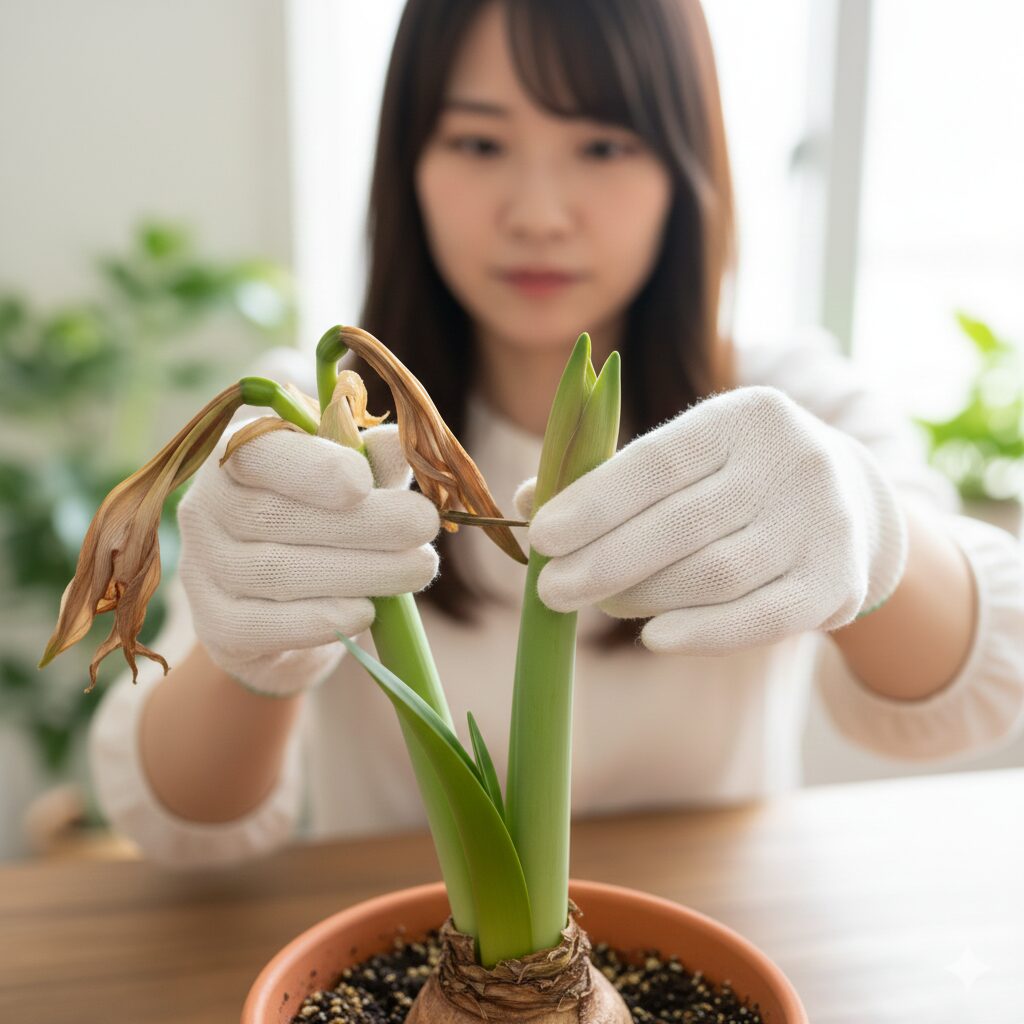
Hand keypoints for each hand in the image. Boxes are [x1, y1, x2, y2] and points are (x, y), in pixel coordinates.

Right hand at [177, 422, 439, 695]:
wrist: (286, 619)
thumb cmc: (323, 529)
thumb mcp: (352, 487)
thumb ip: (374, 463)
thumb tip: (405, 444)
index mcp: (235, 457)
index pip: (258, 453)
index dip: (311, 467)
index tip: (365, 483)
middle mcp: (205, 509)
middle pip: (275, 516)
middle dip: (362, 522)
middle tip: (425, 525)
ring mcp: (203, 571)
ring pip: (277, 572)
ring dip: (359, 571)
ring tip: (420, 568)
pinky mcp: (216, 629)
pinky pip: (265, 625)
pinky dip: (320, 619)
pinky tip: (366, 612)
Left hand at [513, 386, 907, 654]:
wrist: (853, 505)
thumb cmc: (738, 478)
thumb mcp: (688, 456)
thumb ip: (612, 476)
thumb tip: (524, 502)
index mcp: (743, 416)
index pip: (656, 462)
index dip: (592, 503)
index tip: (541, 537)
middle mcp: (791, 461)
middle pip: (679, 525)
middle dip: (603, 563)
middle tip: (551, 592)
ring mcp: (822, 523)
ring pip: (712, 575)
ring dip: (641, 598)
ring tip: (599, 603)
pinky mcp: (836, 582)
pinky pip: (758, 619)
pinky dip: (700, 633)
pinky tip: (653, 638)